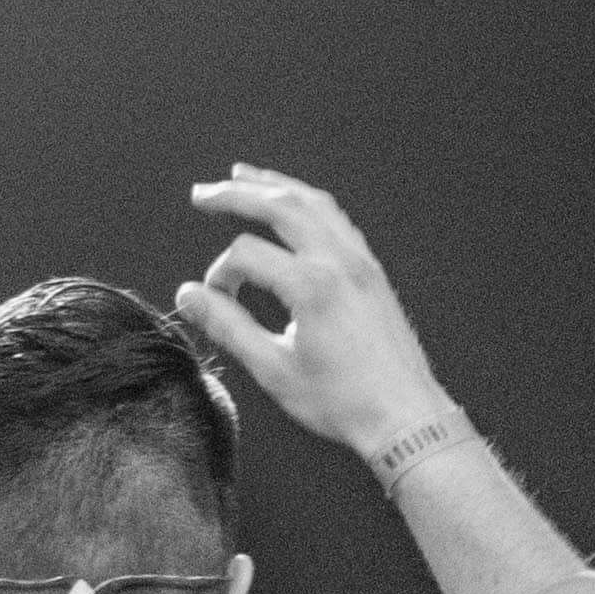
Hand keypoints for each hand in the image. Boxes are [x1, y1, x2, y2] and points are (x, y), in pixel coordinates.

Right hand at [170, 164, 451, 455]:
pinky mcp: (373, 271)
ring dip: (276, 185)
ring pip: (314, 203)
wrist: (405, 417)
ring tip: (244, 176)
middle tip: (203, 193)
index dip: (219, 275)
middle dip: (237, 194)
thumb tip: (188, 295)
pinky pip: (338, 220)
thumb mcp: (273, 369)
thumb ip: (228, 326)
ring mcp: (361, 262)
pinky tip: (294, 207)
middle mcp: (338, 262)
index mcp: (311, 286)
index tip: (213, 301)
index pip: (246, 255)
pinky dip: (309, 203)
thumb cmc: (343, 402)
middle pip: (280, 205)